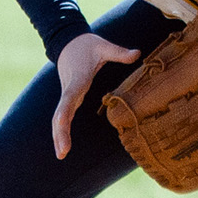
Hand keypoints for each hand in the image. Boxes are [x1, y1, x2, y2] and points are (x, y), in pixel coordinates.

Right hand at [51, 33, 141, 158]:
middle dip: (61, 132)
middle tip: (63, 151)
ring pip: (59, 118)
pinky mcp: (69, 97)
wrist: (68, 42)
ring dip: (59, 136)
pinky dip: (61, 131)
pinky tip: (63, 146)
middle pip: (61, 113)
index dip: (65, 109)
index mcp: (78, 78)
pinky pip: (62, 117)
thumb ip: (119, 52)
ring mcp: (68, 94)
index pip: (70, 96)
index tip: (62, 122)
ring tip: (62, 155)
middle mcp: (70, 89)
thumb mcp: (104, 46)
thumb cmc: (87, 45)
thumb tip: (138, 53)